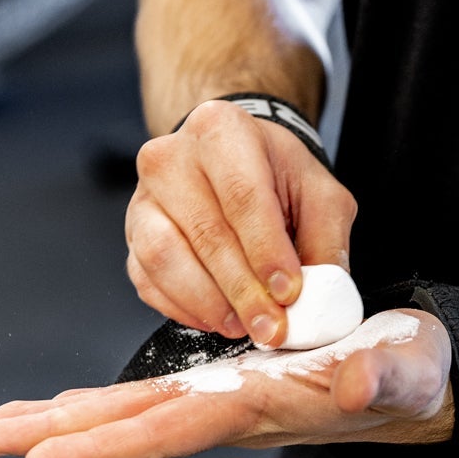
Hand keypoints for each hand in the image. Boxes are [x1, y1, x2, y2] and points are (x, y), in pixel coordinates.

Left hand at [0, 310, 453, 457]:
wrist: (421, 380)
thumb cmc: (414, 374)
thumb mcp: (406, 370)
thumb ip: (383, 379)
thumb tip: (352, 385)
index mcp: (258, 407)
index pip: (167, 429)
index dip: (103, 441)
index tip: (40, 455)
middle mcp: (229, 411)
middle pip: (131, 426)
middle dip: (60, 435)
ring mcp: (224, 399)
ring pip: (132, 411)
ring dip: (68, 419)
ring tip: (5, 426)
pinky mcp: (227, 385)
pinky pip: (152, 397)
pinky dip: (104, 403)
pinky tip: (68, 406)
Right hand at [126, 100, 357, 348]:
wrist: (232, 164)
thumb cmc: (276, 176)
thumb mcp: (319, 195)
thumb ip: (325, 242)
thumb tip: (319, 299)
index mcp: (221, 130)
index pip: (243, 196)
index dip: (266, 251)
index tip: (288, 293)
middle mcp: (171, 157)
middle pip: (206, 233)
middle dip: (242, 291)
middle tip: (271, 327)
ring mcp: (143, 196)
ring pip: (165, 258)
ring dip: (208, 303)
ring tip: (243, 325)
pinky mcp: (133, 234)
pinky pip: (147, 280)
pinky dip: (182, 309)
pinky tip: (217, 319)